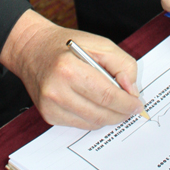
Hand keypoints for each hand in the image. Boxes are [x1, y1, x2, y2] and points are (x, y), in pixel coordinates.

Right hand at [0, 9, 143, 128]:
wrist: (32, 49)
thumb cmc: (67, 44)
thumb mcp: (99, 44)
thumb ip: (121, 64)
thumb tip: (131, 92)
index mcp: (69, 69)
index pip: (107, 95)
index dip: (127, 103)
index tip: (137, 104)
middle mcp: (56, 91)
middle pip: (101, 114)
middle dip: (121, 113)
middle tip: (131, 107)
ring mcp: (50, 107)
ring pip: (92, 123)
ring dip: (109, 117)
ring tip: (115, 105)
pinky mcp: (49, 116)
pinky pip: (80, 125)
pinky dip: (94, 118)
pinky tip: (95, 105)